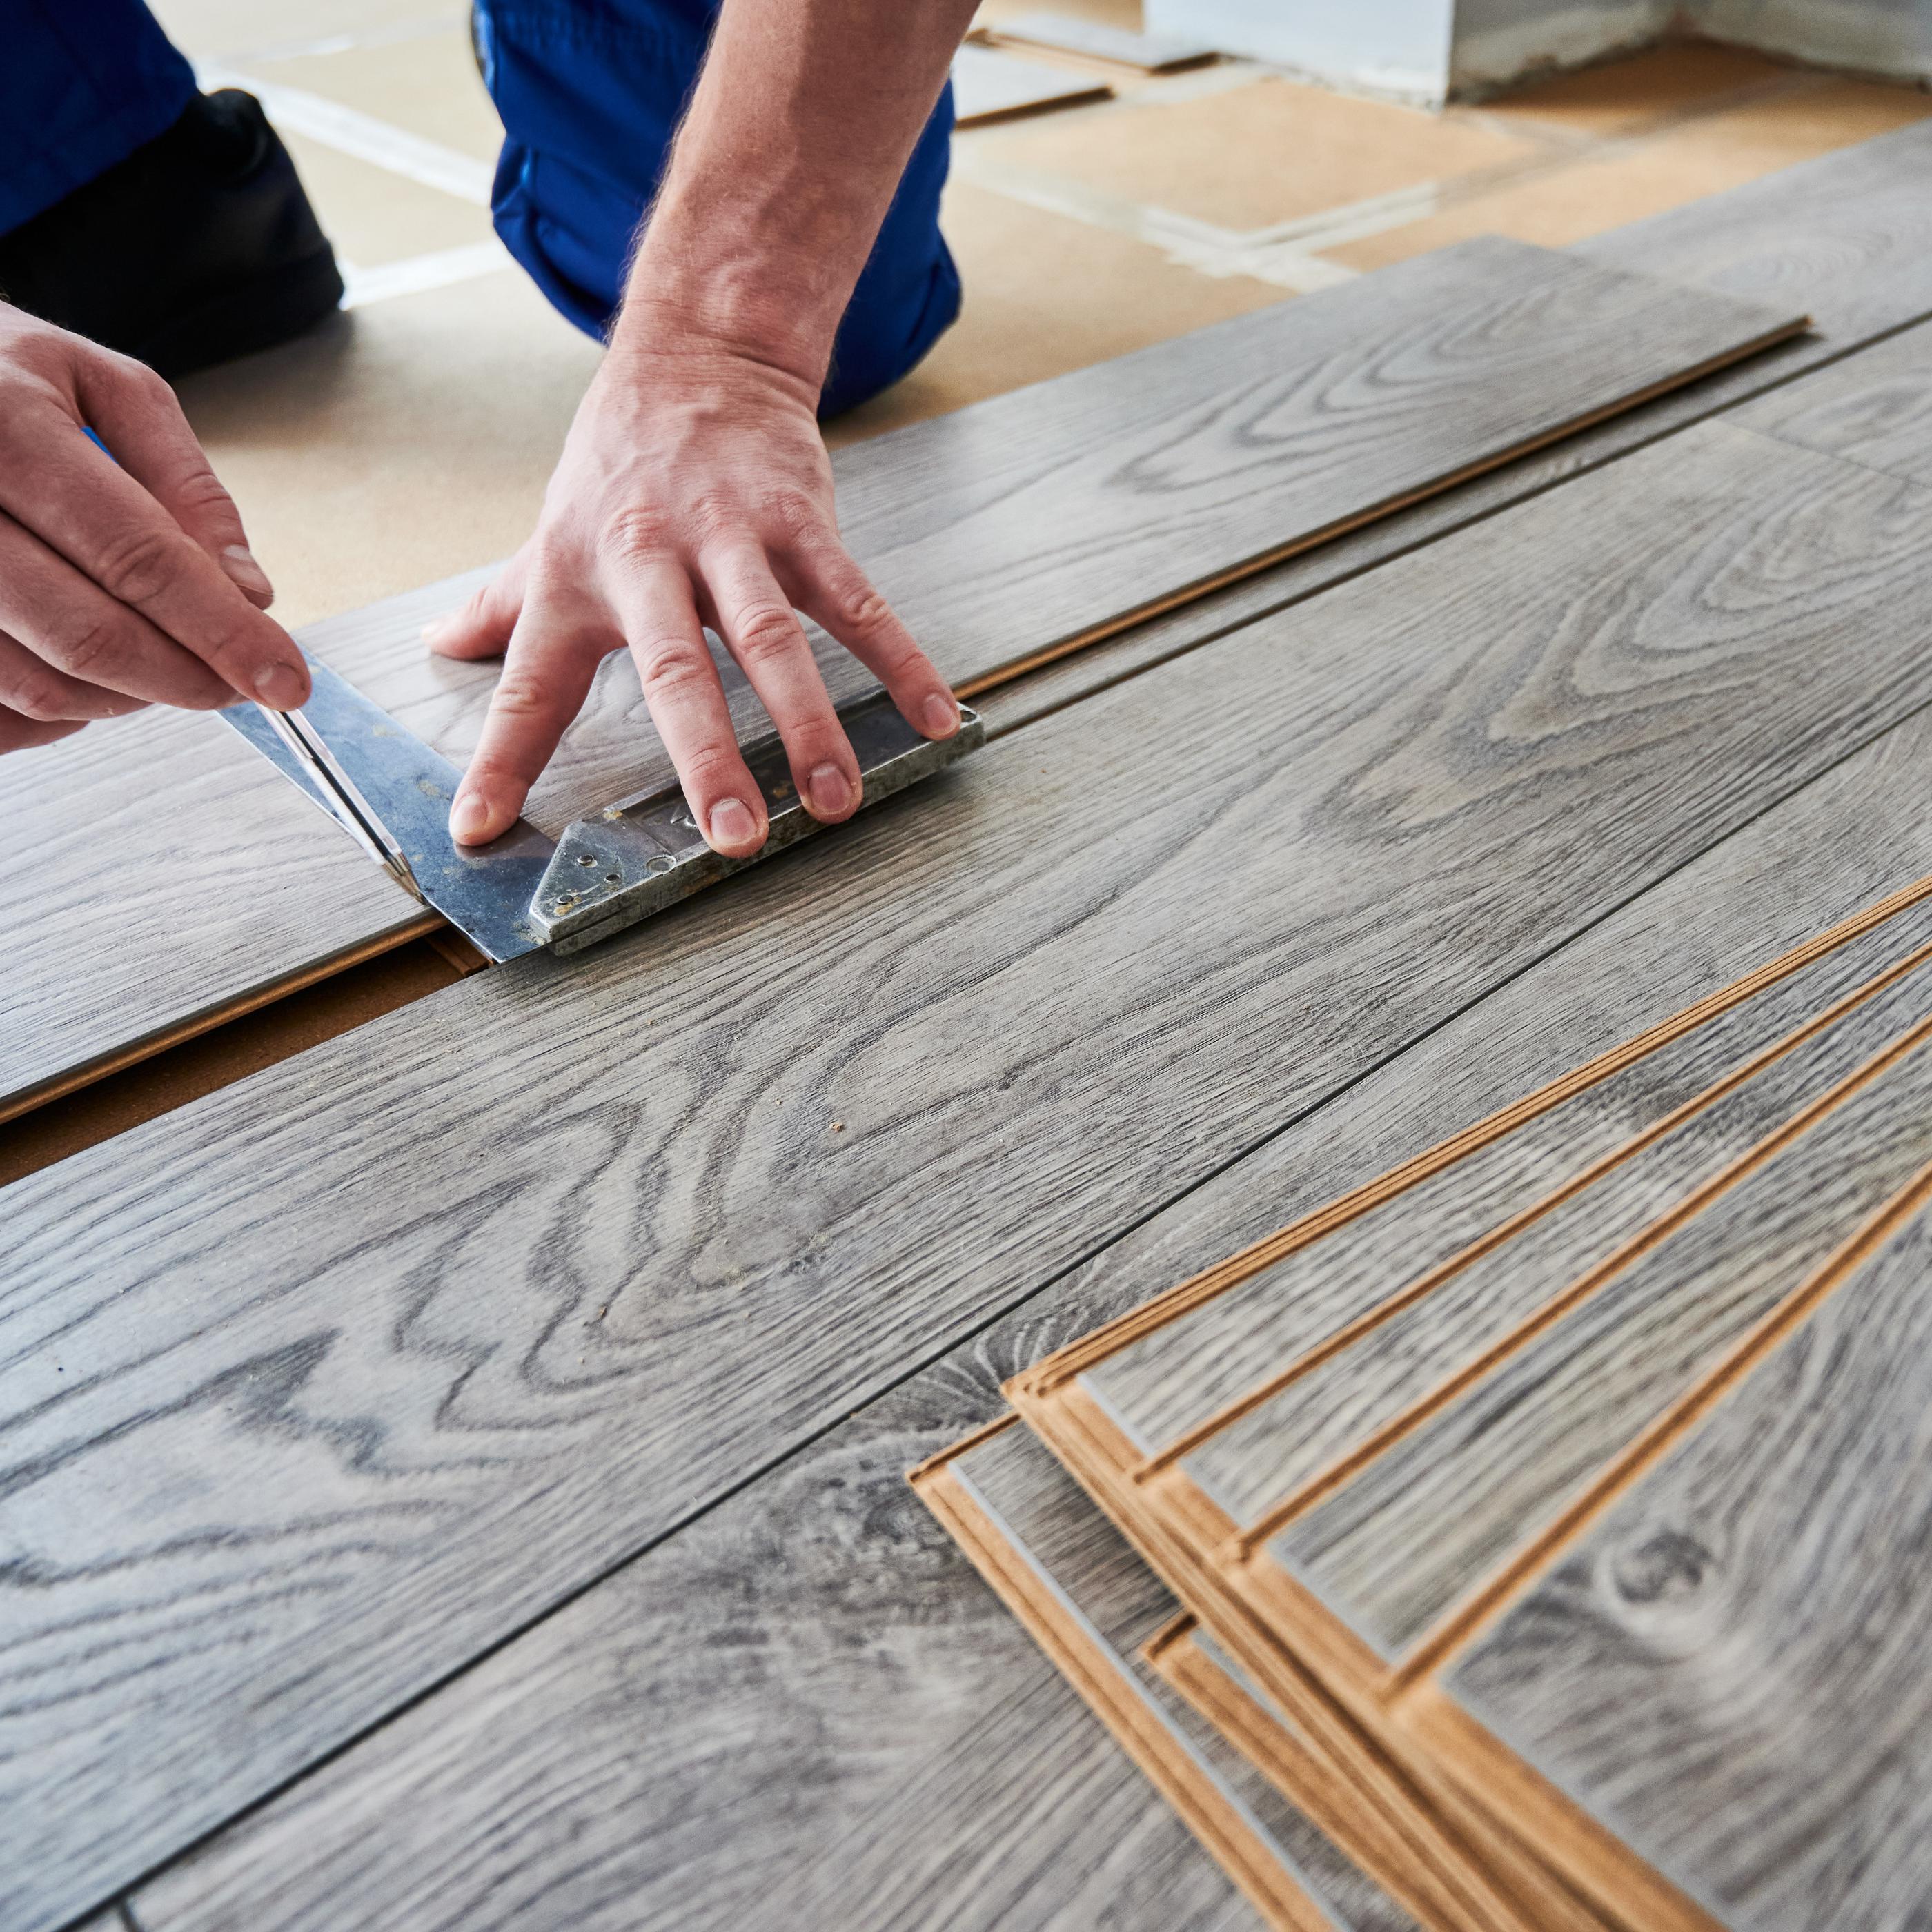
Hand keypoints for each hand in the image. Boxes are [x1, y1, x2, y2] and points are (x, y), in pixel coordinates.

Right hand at [0, 305, 308, 753]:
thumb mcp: (103, 383)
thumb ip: (185, 484)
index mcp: (6, 428)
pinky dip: (63, 709)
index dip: (223, 633)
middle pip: (90, 636)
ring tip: (162, 660)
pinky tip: (89, 670)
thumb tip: (247, 591)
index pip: (138, 558)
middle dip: (187, 678)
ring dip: (126, 698)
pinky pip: (0, 709)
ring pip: (41, 686)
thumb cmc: (2, 376)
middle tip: (237, 682)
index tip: (284, 679)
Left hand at [427, 338, 959, 853]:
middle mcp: (647, 561)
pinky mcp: (802, 520)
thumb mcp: (549, 532)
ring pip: (773, 639)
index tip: (478, 832)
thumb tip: (438, 645)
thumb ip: (499, 602)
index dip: (501, 760)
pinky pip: (857, 600)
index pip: (528, 684)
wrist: (700, 354)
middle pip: (676, 670)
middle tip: (732, 839)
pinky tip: (934, 718)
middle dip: (706, 755)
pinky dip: (900, 660)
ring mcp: (731, 538)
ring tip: (833, 802)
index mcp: (576, 579)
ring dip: (809, 724)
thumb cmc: (621, 463)